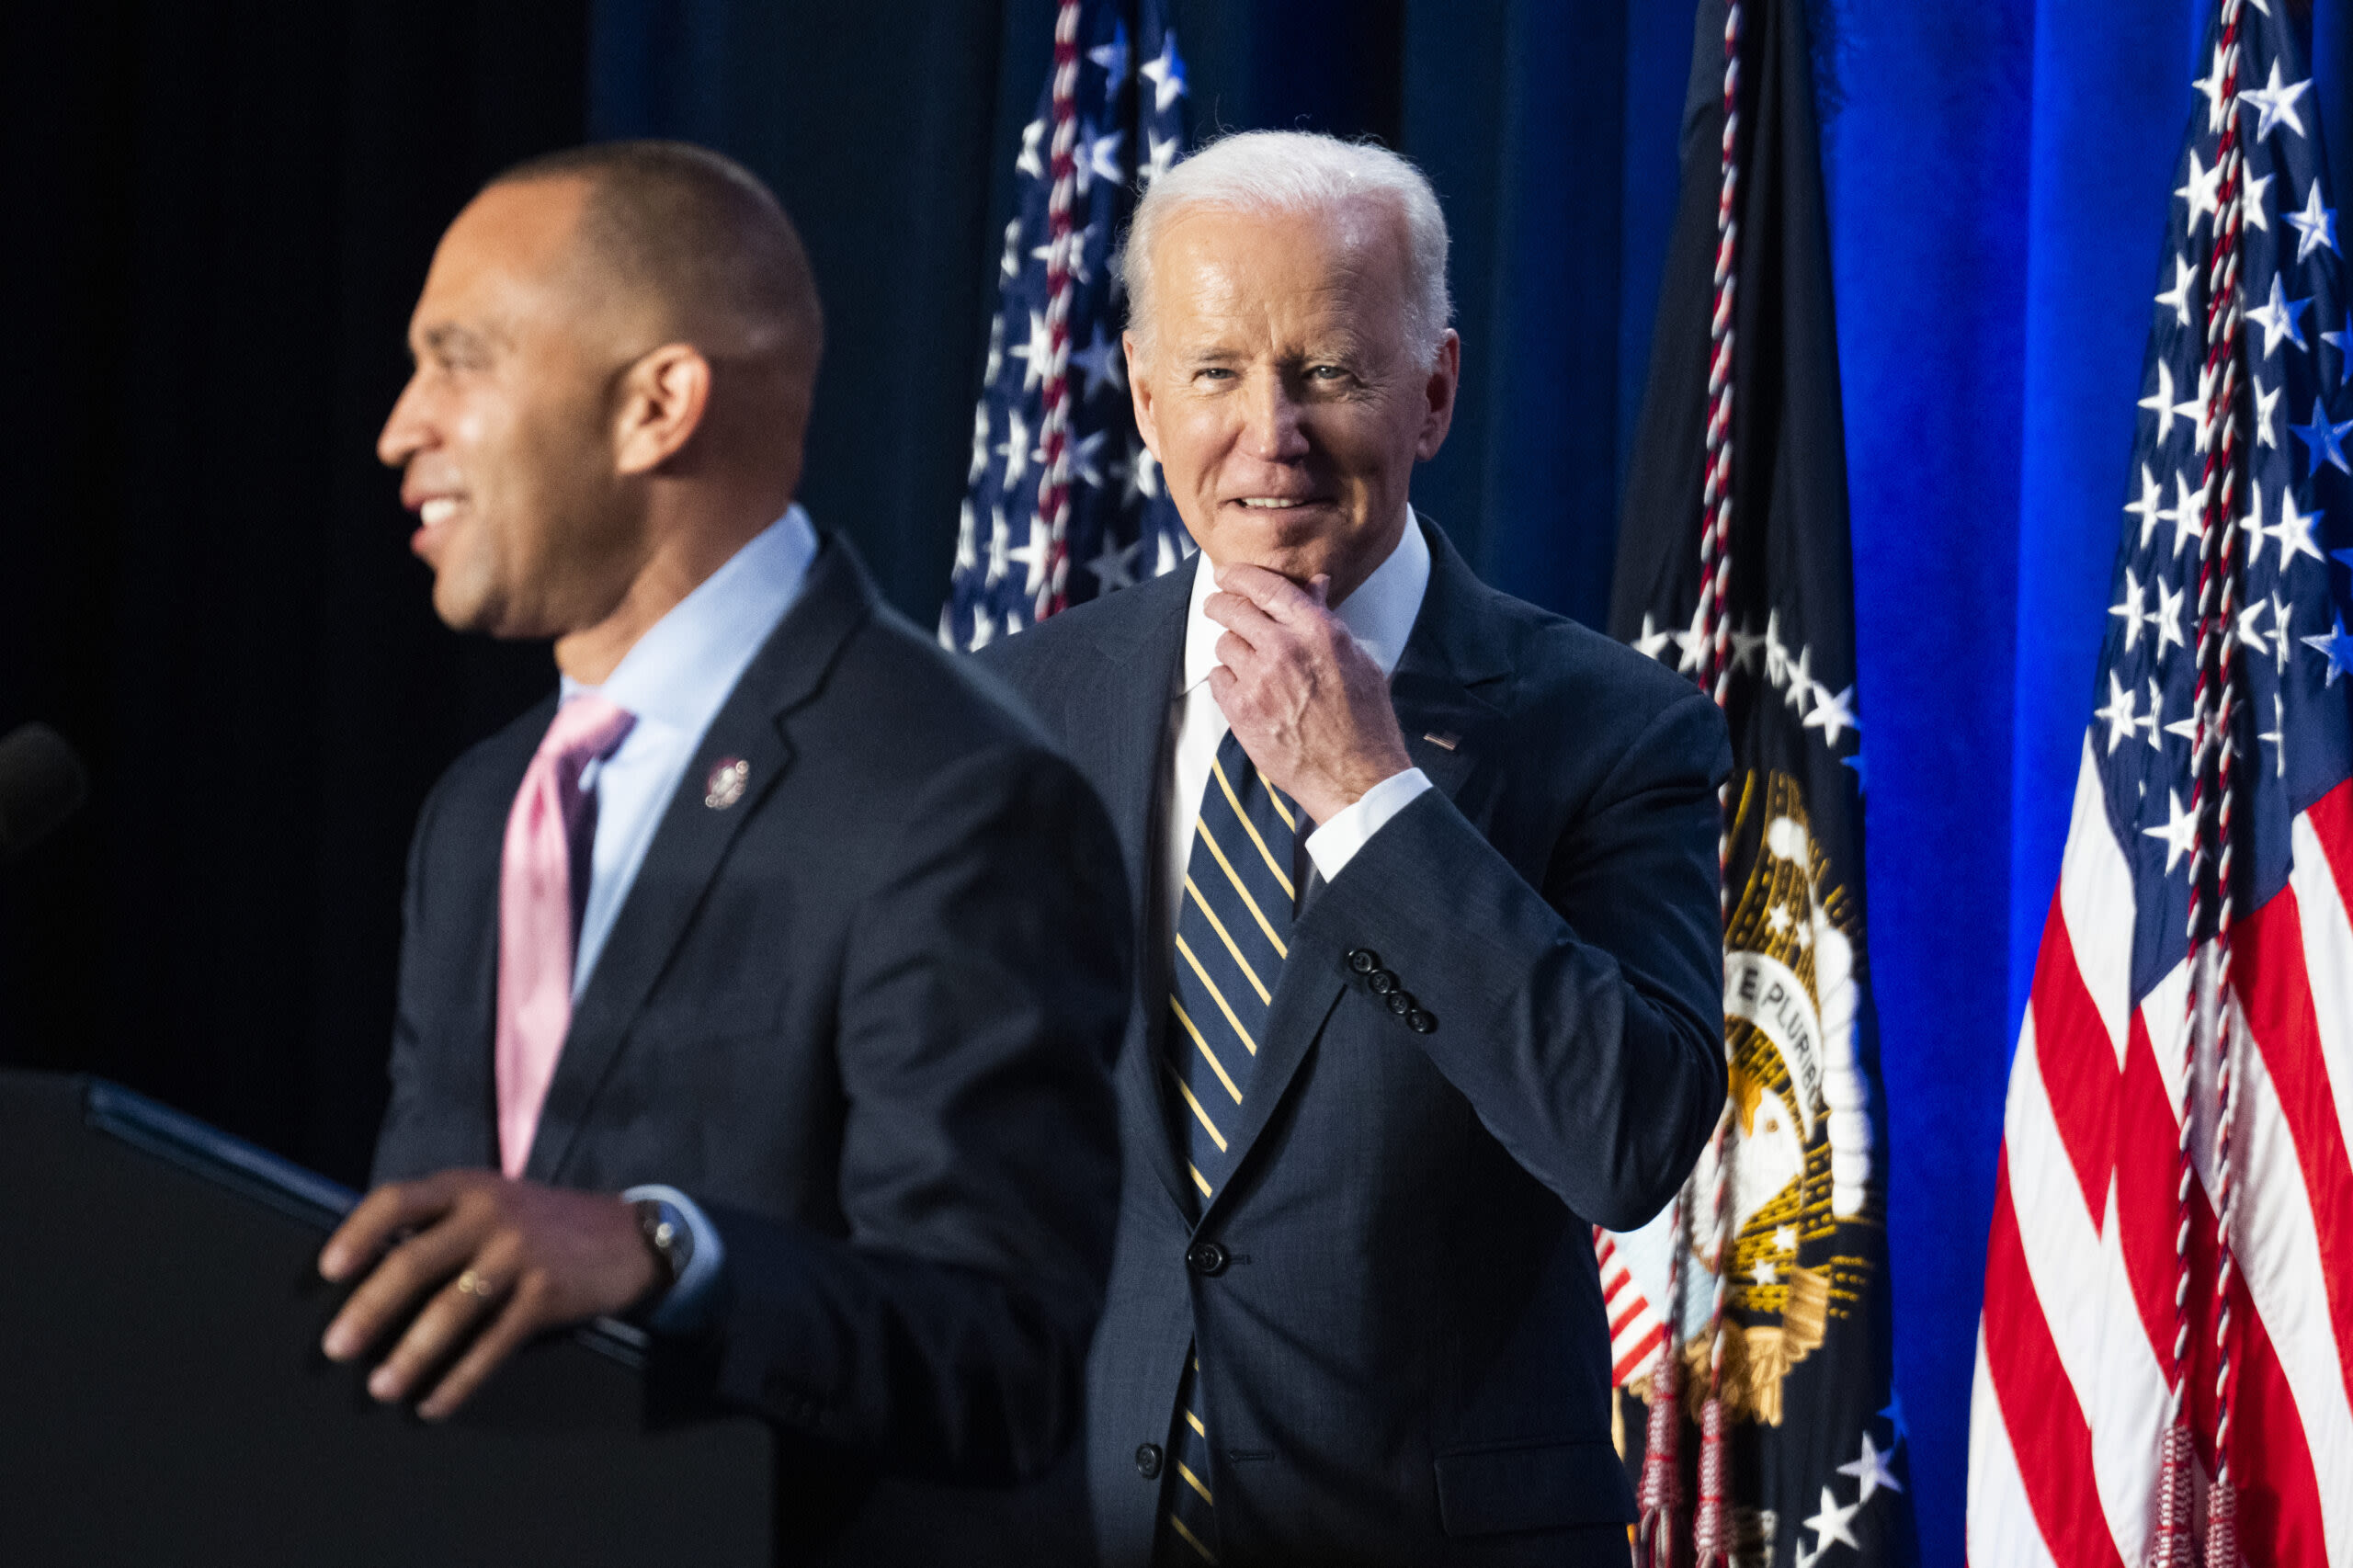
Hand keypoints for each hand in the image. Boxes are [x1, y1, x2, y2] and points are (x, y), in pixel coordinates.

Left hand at [317, 1170, 659, 1419]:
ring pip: (451, 1310)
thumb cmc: (538, 1225)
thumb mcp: (490, 1203)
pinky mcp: (546, 1294)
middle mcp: (491, 1213)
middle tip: (336, 1347)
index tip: (327, 1271)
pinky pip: (492, 1344)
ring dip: (410, 1354)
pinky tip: (434, 1404)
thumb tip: (362, 1277)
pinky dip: (459, 1379)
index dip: (358, 1234)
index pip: (397, 1200)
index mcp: (466, 1187)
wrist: (626, 1236)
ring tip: (381, 1387)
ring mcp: (521, 1253)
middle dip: (369, 1308)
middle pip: (416, 1261)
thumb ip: (438, 1225)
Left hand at [1204, 563, 1412, 826]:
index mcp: (1317, 631)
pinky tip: (1247, 689)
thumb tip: (1313, 586)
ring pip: (1224, 644)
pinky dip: (1227, 680)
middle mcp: (1284, 650)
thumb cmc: (1365, 722)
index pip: (1265, 586)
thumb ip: (1327, 620)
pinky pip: (1218, 678)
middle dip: (1220, 603)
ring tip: (1248, 660)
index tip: (1227, 574)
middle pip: (1232, 610)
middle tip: (1217, 605)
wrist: (1356, 776)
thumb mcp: (1357, 660)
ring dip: (1232, 647)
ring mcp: (1259, 681)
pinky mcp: (1242, 712)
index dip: (1239, 575)